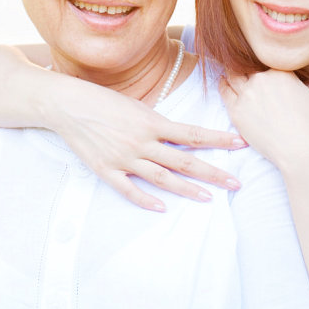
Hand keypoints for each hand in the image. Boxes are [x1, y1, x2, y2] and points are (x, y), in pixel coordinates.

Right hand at [46, 81, 247, 211]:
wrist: (67, 104)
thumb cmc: (102, 100)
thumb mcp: (136, 105)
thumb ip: (157, 123)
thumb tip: (180, 135)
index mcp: (151, 122)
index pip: (193, 133)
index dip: (218, 139)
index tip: (240, 143)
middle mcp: (142, 142)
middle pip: (184, 161)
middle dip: (213, 172)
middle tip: (236, 183)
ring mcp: (124, 158)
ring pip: (162, 178)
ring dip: (187, 189)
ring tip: (209, 198)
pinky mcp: (106, 169)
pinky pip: (129, 189)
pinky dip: (146, 200)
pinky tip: (162, 208)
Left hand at [219, 70, 308, 163]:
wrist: (299, 148)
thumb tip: (306, 85)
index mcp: (281, 71)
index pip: (268, 63)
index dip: (265, 67)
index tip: (261, 69)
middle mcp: (262, 78)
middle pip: (250, 68)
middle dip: (248, 69)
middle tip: (242, 67)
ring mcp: (247, 94)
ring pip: (234, 76)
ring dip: (231, 72)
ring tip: (229, 71)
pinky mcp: (237, 110)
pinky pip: (225, 91)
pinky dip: (223, 84)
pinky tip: (223, 81)